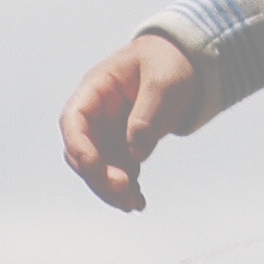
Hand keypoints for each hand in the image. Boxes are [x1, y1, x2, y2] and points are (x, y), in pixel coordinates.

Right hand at [60, 33, 203, 210]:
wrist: (189, 59)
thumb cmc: (171, 61)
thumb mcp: (164, 81)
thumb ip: (147, 115)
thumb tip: (135, 153)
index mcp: (97, 88)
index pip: (74, 119)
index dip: (78, 145)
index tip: (94, 166)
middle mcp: (97, 112)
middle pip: (83, 150)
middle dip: (98, 174)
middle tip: (123, 190)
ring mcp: (109, 129)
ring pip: (99, 166)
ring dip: (111, 188)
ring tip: (134, 204)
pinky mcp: (125, 143)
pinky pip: (119, 169)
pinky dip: (127, 187)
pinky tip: (139, 202)